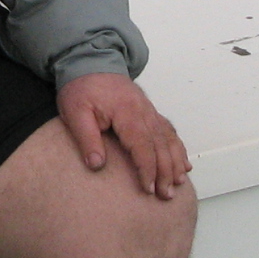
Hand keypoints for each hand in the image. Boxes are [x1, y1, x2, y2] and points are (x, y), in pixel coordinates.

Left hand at [57, 72, 190, 199]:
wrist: (90, 62)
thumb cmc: (81, 87)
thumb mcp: (75, 112)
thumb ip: (86, 139)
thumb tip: (96, 165)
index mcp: (127, 112)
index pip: (142, 145)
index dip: (147, 169)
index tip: (148, 189)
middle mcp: (144, 112)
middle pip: (160, 145)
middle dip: (165, 172)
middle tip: (166, 195)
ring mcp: (149, 111)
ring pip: (168, 139)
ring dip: (175, 162)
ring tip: (178, 183)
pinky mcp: (149, 112)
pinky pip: (168, 131)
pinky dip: (178, 148)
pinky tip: (183, 164)